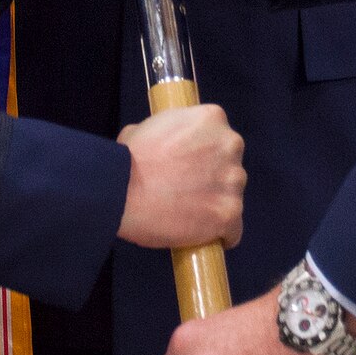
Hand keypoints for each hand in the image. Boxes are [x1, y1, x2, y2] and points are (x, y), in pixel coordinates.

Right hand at [116, 105, 246, 249]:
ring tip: (188, 215)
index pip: (219, 137)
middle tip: (187, 190)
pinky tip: (202, 235)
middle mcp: (230, 145)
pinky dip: (220, 234)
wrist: (122, 190)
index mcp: (212, 118)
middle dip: (213, 178)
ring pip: (232, 196)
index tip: (190, 167)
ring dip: (215, 205)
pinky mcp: (229, 214)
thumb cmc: (128, 159)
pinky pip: (233, 229)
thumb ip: (166, 132)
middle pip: (229, 165)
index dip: (204, 154)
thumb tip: (162, 143)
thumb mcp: (146, 127)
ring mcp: (232, 181)